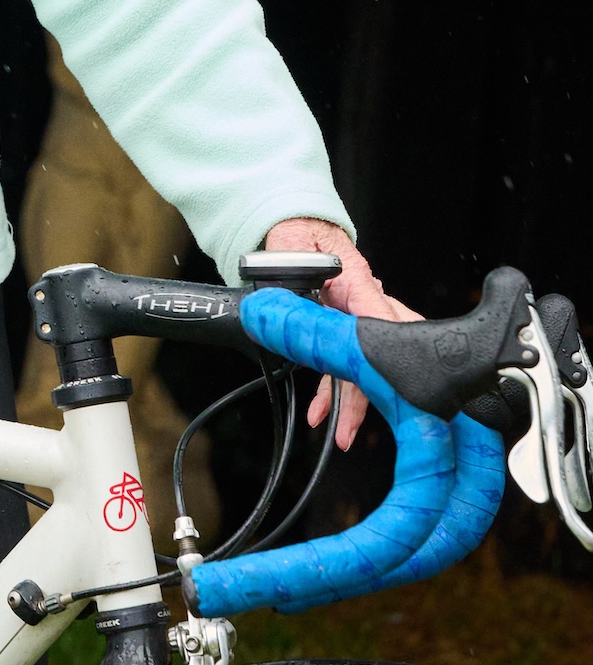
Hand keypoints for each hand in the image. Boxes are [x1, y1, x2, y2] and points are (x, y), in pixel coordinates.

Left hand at [263, 217, 422, 450]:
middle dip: (372, 391)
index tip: (379, 378)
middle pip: (379, 349)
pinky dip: (337, 389)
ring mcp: (359, 318)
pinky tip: (323, 411)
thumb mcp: (293, 253)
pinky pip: (347, 364)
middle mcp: (365, 302)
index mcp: (357, 281)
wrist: (295, 232)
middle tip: (355, 425)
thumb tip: (285, 307)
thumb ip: (294, 276)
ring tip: (342, 432)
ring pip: (365, 365)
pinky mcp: (347, 330)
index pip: (376, 315)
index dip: (380, 347)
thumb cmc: (298, 238)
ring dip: (354, 401)